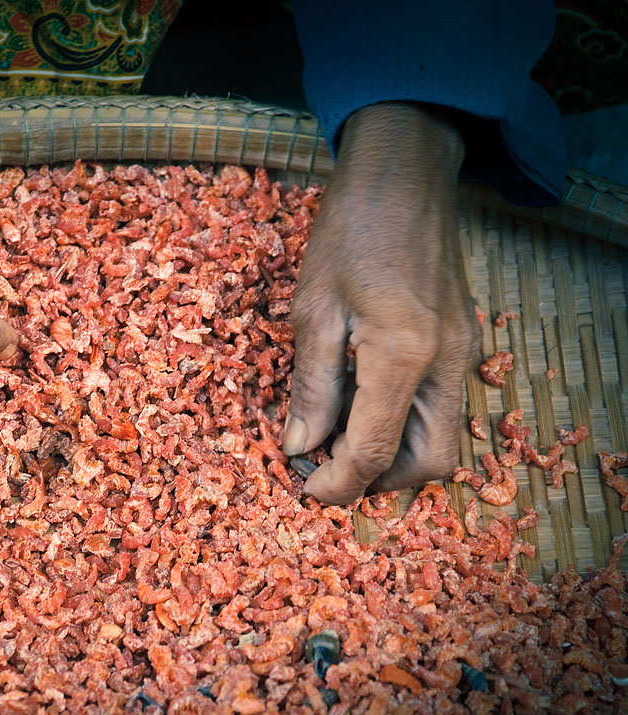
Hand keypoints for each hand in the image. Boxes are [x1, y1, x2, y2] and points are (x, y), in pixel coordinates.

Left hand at [282, 103, 478, 503]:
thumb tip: (300, 447)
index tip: (305, 490)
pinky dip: (405, 424)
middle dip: (378, 481)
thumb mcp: (313, 311)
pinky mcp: (462, 342)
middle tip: (325, 469)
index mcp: (404, 356)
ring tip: (337, 439)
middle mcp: (447, 363)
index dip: (339, 484)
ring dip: (393, 456)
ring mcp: (463, 353)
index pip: (377, 451)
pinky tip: (361, 404)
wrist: (403, 175)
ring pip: (443, 439)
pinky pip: (442, 407)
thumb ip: (311, 387)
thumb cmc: (349, 233)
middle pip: (430, 463)